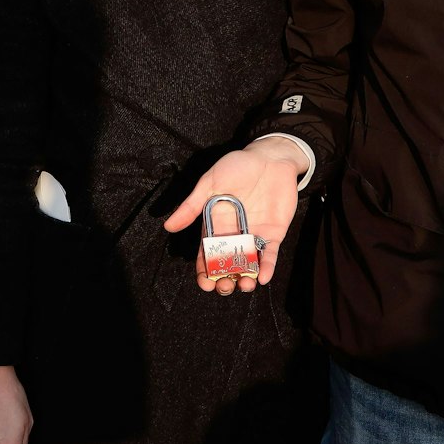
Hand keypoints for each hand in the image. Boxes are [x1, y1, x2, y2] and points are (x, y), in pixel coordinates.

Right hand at [164, 139, 309, 294]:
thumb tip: (168, 226)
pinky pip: (269, 254)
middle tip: (224, 286)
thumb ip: (192, 205)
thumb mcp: (210, 183)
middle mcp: (234, 234)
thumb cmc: (237, 165)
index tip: (204, 283)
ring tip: (245, 286)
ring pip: (248, 263)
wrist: (270, 156)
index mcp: (215, 225)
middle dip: (225, 279)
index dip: (205, 270)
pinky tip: (263, 277)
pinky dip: (267, 266)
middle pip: (227, 264)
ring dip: (246, 278)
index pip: (207, 254)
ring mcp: (254, 234)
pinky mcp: (274, 233)